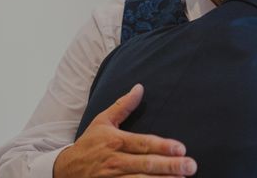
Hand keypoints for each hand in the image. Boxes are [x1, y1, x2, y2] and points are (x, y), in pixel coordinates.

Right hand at [54, 84, 196, 177]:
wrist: (64, 170)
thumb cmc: (89, 143)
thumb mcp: (102, 121)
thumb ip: (123, 105)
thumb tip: (139, 87)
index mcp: (115, 141)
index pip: (143, 144)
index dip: (162, 146)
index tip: (181, 148)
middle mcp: (115, 161)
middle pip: (146, 165)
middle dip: (170, 166)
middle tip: (191, 166)